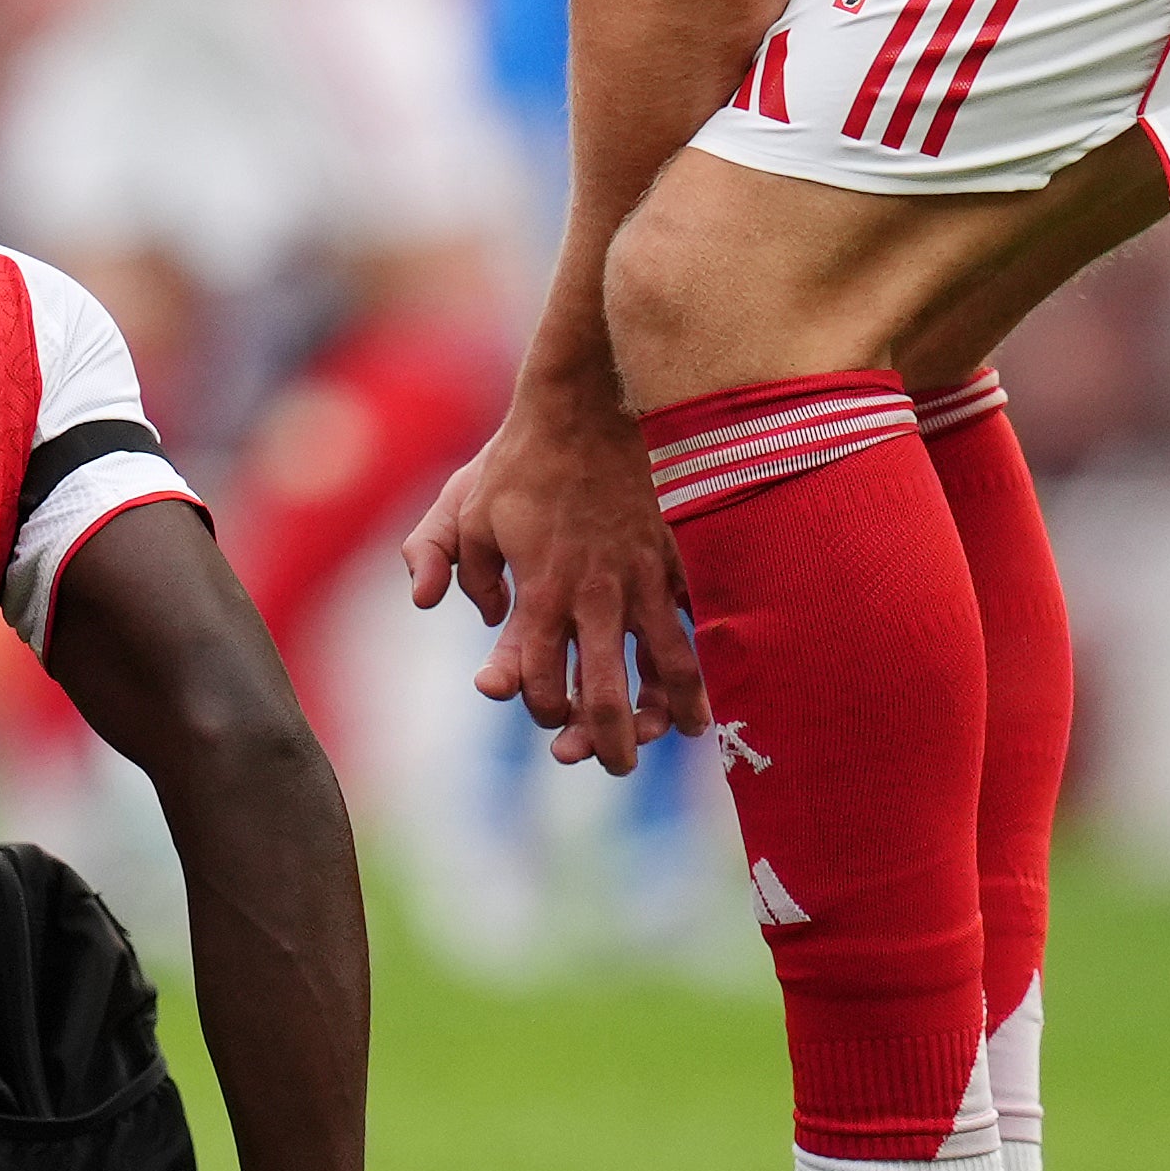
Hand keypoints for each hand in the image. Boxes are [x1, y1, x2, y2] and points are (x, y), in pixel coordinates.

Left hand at [402, 379, 697, 771]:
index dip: (541, 709)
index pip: (542, 683)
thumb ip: (450, 564)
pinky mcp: (676, 557)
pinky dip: (710, 650)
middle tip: (612, 764)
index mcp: (540, 594)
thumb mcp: (466, 508)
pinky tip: (719, 669)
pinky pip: (700, 619)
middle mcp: (595, 598)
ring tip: (687, 732)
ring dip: (677, 710)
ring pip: (670, 667)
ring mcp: (643, 579)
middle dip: (610, 744)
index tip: (542, 711)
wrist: (588, 406)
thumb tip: (467, 612)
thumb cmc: (522, 458)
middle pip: (607, 696)